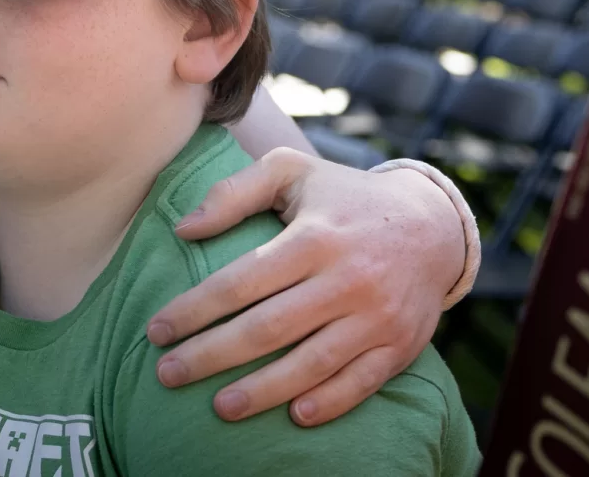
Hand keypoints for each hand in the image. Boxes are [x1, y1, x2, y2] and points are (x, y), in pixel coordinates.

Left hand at [144, 148, 464, 426]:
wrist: (432, 225)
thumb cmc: (343, 197)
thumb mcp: (291, 171)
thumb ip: (235, 192)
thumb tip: (184, 229)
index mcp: (313, 237)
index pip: (240, 280)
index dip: (193, 309)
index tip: (156, 330)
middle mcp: (346, 279)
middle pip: (268, 329)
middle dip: (211, 355)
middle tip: (167, 374)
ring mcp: (376, 316)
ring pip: (311, 364)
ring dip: (262, 391)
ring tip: (218, 406)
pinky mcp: (400, 345)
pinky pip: (361, 383)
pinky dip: (328, 403)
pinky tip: (292, 415)